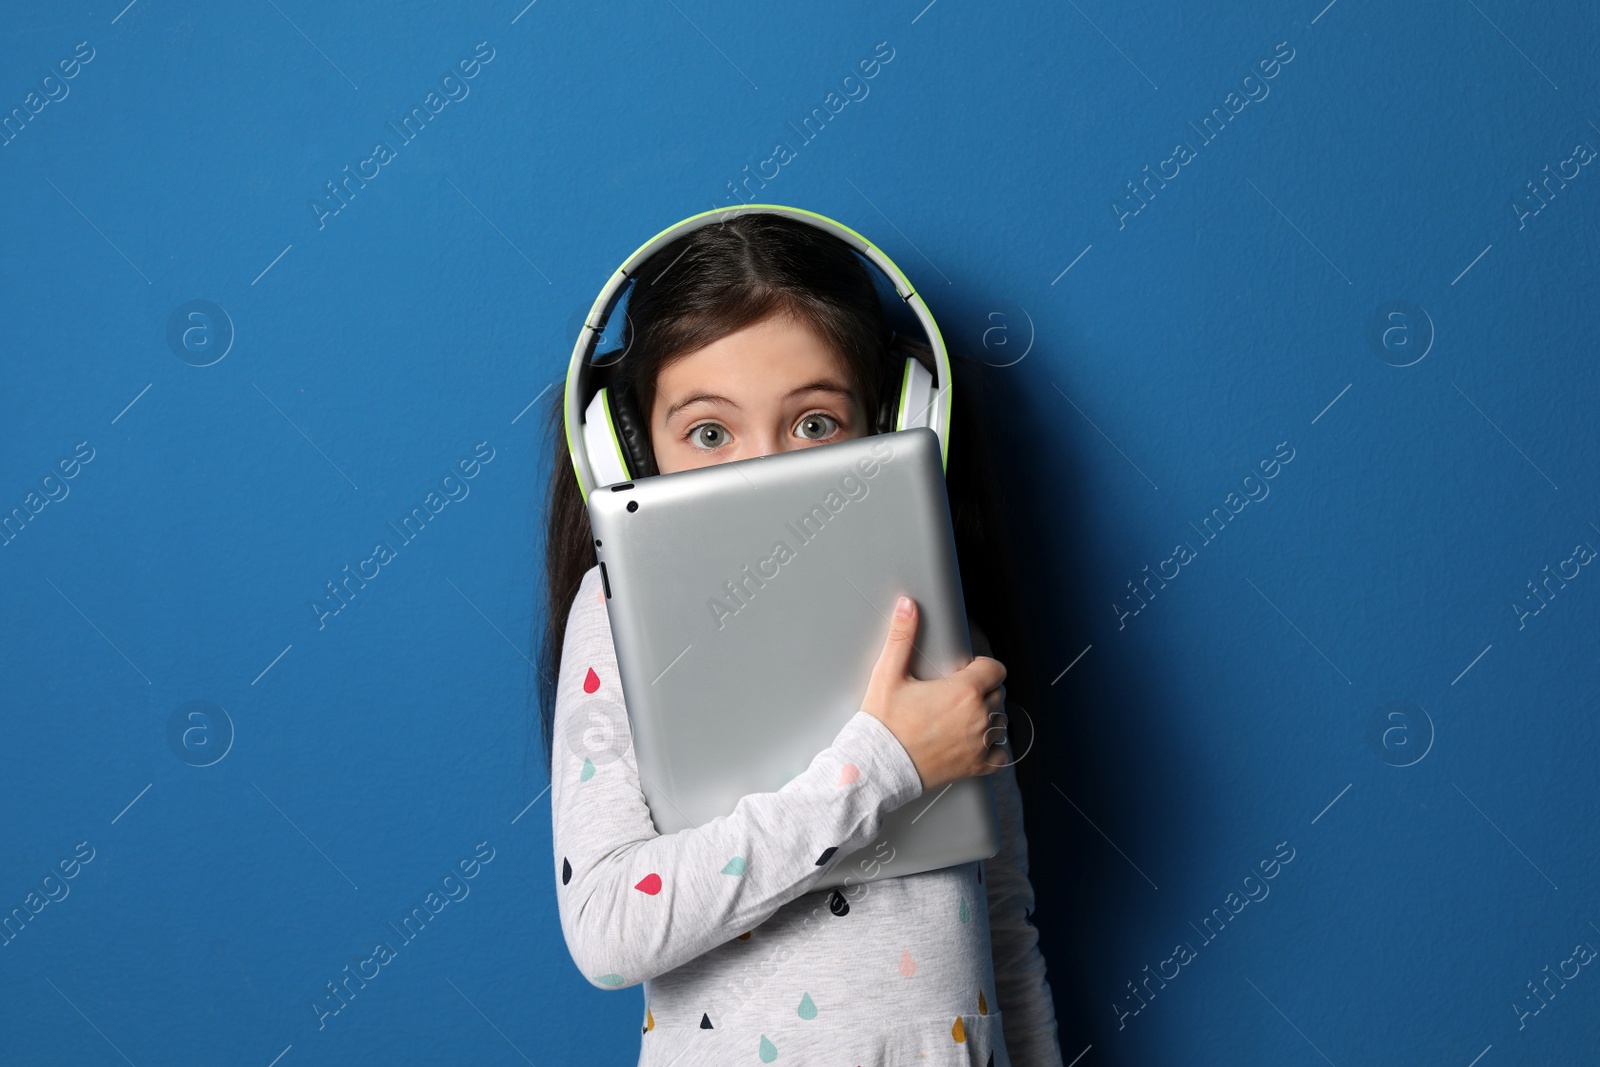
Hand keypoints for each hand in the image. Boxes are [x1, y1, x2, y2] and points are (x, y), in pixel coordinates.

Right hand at [860, 595, 1007, 792]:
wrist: (877, 766)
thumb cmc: (883, 723)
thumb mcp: (888, 674)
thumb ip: (902, 636)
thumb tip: (908, 606)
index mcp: (964, 691)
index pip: (995, 669)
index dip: (981, 668)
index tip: (966, 673)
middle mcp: (978, 717)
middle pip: (997, 694)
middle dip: (981, 691)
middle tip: (956, 695)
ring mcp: (979, 744)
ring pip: (1000, 722)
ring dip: (987, 717)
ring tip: (961, 717)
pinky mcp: (976, 766)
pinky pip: (1000, 754)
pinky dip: (992, 748)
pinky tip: (973, 742)